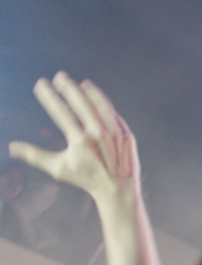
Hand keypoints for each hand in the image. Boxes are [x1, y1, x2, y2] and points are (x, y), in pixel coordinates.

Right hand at [10, 74, 138, 201]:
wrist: (117, 189)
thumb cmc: (85, 178)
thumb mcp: (58, 168)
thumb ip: (35, 155)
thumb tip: (11, 147)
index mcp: (80, 141)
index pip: (61, 112)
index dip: (49, 96)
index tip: (41, 84)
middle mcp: (99, 135)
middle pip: (82, 104)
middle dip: (68, 88)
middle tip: (59, 76)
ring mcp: (115, 133)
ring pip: (101, 106)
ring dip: (90, 92)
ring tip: (80, 83)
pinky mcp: (127, 134)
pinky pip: (114, 115)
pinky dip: (104, 105)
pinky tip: (96, 98)